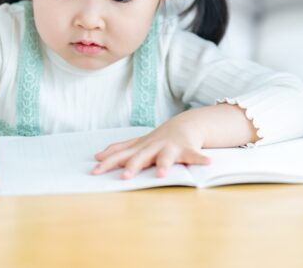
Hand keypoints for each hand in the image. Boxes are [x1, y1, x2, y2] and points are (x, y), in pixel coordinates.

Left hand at [92, 111, 211, 178]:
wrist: (185, 124)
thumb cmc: (158, 138)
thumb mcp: (138, 143)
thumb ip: (120, 150)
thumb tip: (97, 157)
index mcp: (141, 147)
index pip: (121, 155)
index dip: (108, 163)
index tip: (95, 171)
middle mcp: (154, 146)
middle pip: (141, 157)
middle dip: (133, 166)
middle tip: (125, 177)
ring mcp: (170, 147)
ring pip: (166, 157)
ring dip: (164, 164)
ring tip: (161, 174)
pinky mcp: (187, 149)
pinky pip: (194, 155)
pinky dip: (200, 159)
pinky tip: (207, 163)